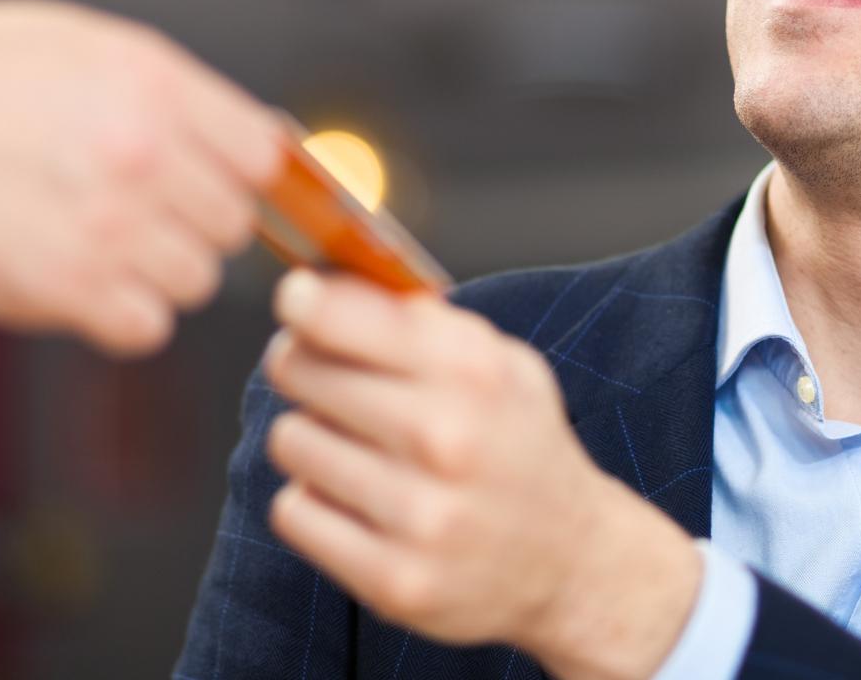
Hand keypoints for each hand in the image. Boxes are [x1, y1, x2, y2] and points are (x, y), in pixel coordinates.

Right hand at [0, 0, 282, 355]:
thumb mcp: (73, 43)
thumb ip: (162, 90)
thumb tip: (240, 136)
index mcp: (154, 83)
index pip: (265, 154)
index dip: (242, 178)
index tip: (215, 188)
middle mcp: (147, 153)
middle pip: (235, 224)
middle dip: (192, 225)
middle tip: (132, 216)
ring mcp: (111, 224)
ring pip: (196, 281)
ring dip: (155, 273)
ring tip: (92, 246)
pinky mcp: (64, 289)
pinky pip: (145, 327)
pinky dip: (120, 317)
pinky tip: (78, 286)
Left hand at [262, 270, 702, 679]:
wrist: (569, 559)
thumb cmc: (516, 443)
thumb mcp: (496, 360)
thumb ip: (416, 318)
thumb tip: (322, 281)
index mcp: (474, 372)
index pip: (342, 314)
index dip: (305, 301)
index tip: (298, 300)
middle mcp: (447, 440)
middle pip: (302, 370)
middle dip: (303, 365)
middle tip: (324, 376)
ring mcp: (419, 516)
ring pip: (290, 440)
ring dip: (310, 438)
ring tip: (353, 448)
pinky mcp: (392, 580)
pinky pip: (293, 512)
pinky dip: (313, 503)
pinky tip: (356, 502)